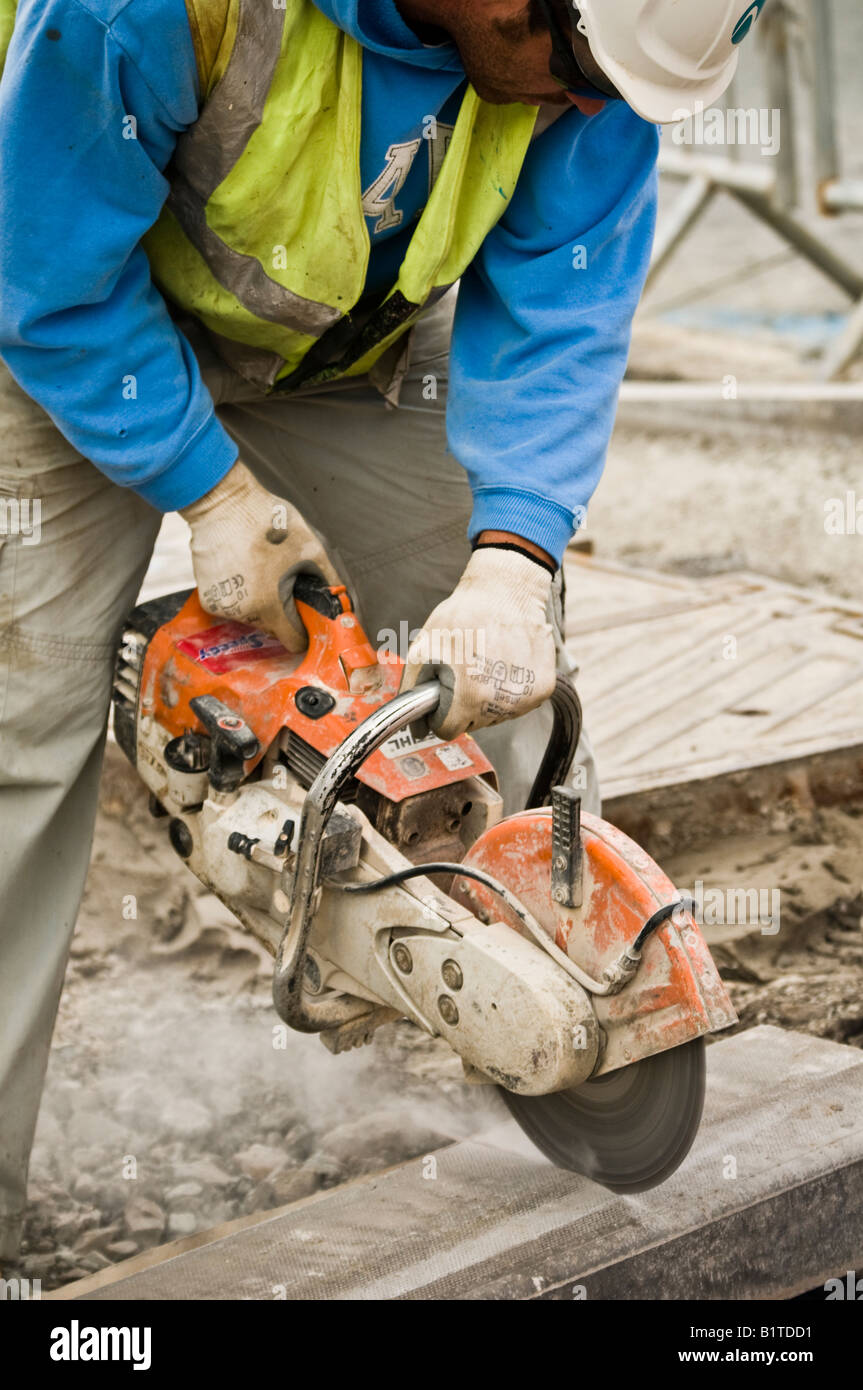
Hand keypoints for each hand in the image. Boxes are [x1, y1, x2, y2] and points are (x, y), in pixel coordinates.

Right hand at [180, 460, 340, 651]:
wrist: (223, 504)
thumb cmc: (267, 521)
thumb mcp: (311, 549)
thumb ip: (328, 581)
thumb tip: (340, 601)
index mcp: (271, 605)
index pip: (293, 641)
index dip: (303, 629)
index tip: (305, 616)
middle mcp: (245, 613)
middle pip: (272, 628)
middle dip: (282, 611)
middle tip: (283, 581)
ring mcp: (223, 606)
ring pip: (252, 616)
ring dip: (261, 601)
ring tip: (262, 570)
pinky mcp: (208, 597)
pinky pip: (233, 605)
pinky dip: (240, 593)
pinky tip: (243, 568)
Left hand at [400, 546, 556, 739]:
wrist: (506, 591)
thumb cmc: (463, 615)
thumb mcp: (424, 647)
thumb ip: (414, 689)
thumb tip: (415, 725)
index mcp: (469, 696)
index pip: (448, 729)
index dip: (440, 712)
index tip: (444, 695)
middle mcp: (501, 702)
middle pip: (474, 723)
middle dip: (465, 703)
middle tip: (467, 670)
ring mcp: (526, 697)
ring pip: (498, 714)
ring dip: (490, 695)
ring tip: (487, 662)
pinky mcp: (544, 688)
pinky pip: (520, 701)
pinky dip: (512, 686)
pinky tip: (506, 661)